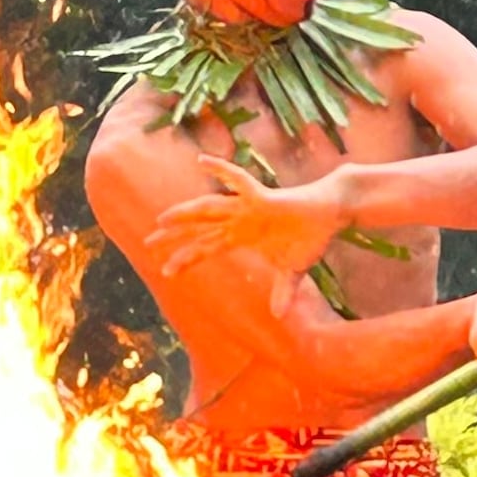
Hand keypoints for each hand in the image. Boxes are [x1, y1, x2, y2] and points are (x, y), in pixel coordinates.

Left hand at [145, 156, 347, 312]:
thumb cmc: (309, 238)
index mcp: (241, 237)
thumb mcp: (293, 272)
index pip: (207, 248)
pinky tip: (202, 160)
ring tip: (162, 220)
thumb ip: (284, 291)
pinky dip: (221, 169)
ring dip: (186, 214)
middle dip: (174, 235)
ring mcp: (248, 208)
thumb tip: (280, 316)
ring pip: (210, 208)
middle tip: (146, 244)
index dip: (187, 258)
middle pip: (199, 227)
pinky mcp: (262, 197)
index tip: (166, 271)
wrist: (329, 214)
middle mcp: (239, 221)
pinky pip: (239, 180)